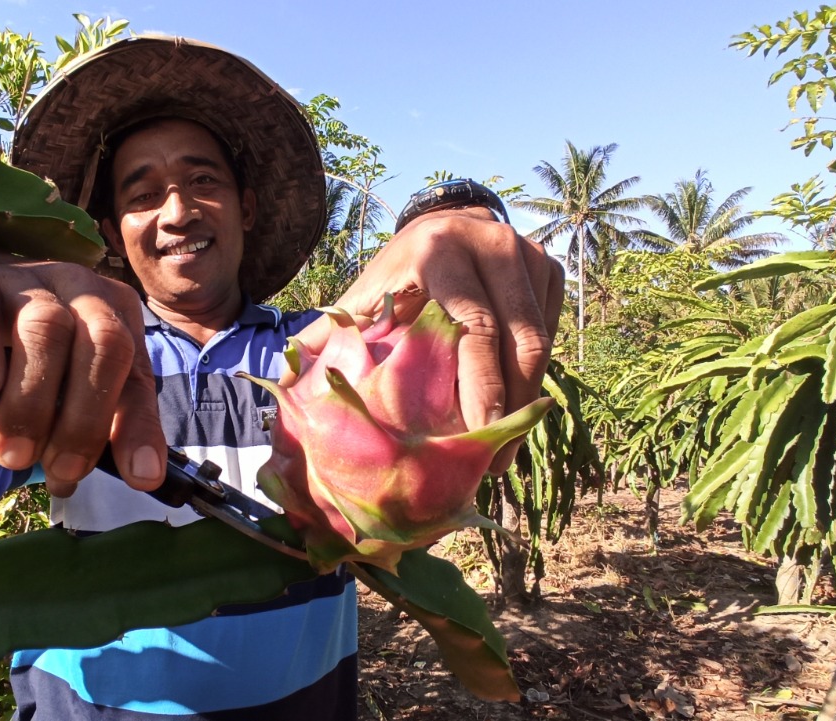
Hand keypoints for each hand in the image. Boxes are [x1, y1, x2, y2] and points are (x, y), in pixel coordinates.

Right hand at [0, 229, 165, 496]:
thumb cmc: (28, 359)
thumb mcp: (69, 392)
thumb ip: (95, 428)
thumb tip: (110, 480)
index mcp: (117, 317)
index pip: (138, 377)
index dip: (139, 429)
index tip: (141, 477)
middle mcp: (81, 290)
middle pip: (104, 344)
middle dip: (85, 420)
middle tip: (60, 471)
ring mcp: (27, 279)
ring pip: (45, 327)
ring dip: (32, 401)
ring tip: (13, 455)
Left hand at [297, 207, 562, 473]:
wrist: (439, 228)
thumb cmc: (393, 278)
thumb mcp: (361, 299)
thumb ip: (326, 336)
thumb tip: (285, 385)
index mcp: (439, 251)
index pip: (475, 327)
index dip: (482, 386)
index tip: (478, 434)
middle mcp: (491, 244)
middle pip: (518, 340)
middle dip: (511, 407)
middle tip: (494, 463)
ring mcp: (528, 254)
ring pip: (540, 342)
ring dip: (527, 400)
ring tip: (504, 448)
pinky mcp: (549, 269)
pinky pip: (550, 335)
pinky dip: (534, 376)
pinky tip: (513, 408)